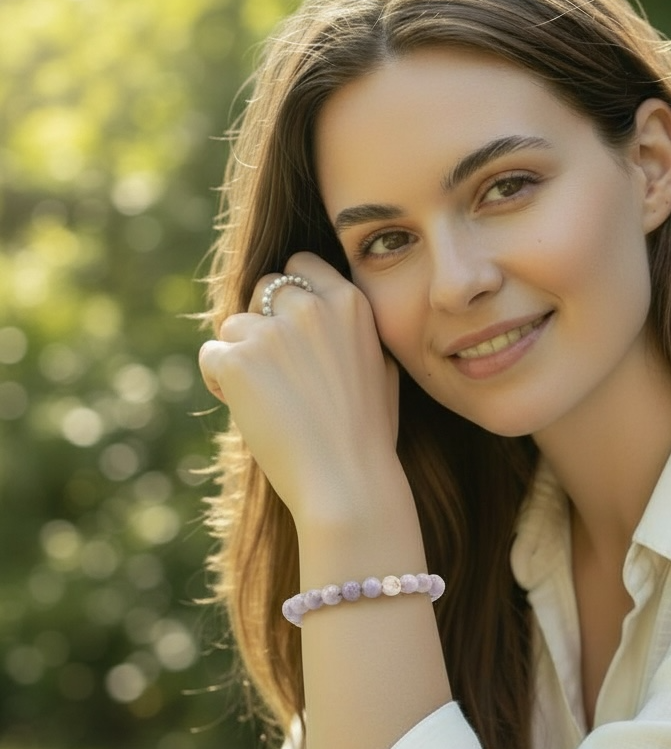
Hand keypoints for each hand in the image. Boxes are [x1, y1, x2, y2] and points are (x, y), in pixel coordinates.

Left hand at [198, 252, 404, 529]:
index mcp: (350, 303)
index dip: (290, 293)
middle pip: (263, 288)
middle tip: (275, 369)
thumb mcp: (381, 369)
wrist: (348, 482)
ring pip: (234, 325)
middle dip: (262, 320)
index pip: (302, 266)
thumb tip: (329, 313)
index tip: (291, 325)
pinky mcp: (238, 361)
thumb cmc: (368, 435)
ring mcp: (272, 333)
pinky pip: (211, 356)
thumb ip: (354, 333)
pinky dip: (222, 382)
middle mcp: (310, 307)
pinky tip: (248, 410)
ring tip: (267, 399)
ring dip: (241, 356)